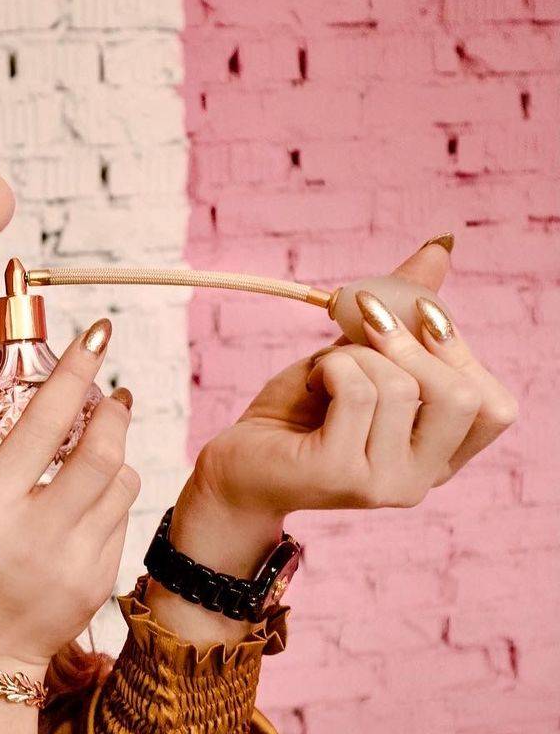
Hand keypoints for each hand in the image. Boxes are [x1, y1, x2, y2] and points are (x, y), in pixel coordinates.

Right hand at [0, 324, 137, 671]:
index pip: (44, 424)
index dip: (75, 373)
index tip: (95, 336)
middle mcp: (36, 533)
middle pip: (101, 452)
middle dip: (114, 411)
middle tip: (112, 393)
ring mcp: (75, 561)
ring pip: (123, 482)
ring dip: (115, 455)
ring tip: (96, 450)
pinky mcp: (100, 582)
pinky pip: (123, 518)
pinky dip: (112, 497)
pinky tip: (87, 501)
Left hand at [193, 237, 519, 517]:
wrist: (238, 463)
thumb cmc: (301, 412)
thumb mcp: (362, 357)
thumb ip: (405, 316)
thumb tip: (439, 249)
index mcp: (439, 457)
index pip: (495, 407)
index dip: (462, 352)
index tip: (419, 316)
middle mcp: (420, 480)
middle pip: (464, 398)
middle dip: (414, 345)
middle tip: (369, 328)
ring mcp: (383, 484)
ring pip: (400, 386)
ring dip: (356, 355)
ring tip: (327, 370)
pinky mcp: (339, 473)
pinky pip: (357, 391)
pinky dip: (332, 367)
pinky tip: (314, 380)